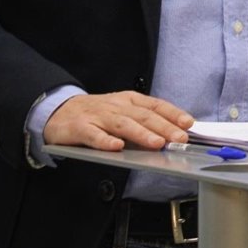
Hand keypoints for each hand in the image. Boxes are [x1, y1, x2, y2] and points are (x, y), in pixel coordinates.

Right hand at [44, 91, 193, 151]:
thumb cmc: (97, 114)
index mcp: (129, 100)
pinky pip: (94, 135)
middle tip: (180, 138)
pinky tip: (116, 147)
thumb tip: (171, 135)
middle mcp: (116, 106)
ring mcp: (98, 116)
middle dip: (164, 126)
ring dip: (141, 133)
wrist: (59, 110)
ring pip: (123, 124)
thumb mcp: (123, 112)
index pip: (155, 105)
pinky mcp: (79, 127)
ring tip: (157, 143)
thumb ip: (144, 122)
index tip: (189, 123)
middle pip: (143, 115)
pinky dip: (105, 140)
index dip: (173, 113)